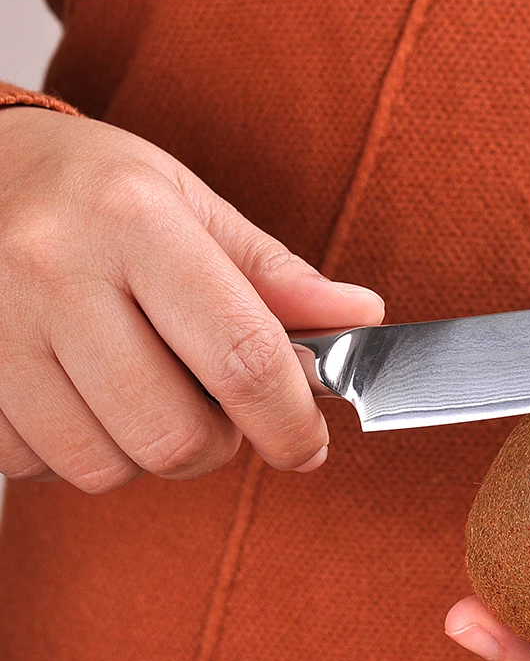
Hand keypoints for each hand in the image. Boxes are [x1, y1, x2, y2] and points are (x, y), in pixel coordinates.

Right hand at [0, 107, 383, 491]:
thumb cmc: (91, 191)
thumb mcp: (189, 204)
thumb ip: (273, 273)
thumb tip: (360, 317)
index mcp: (133, 221)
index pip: (241, 356)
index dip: (288, 422)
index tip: (306, 445)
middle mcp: (53, 274)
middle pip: (174, 435)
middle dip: (216, 444)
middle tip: (212, 405)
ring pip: (106, 467)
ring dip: (145, 451)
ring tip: (139, 389)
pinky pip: (38, 470)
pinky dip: (80, 451)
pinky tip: (81, 395)